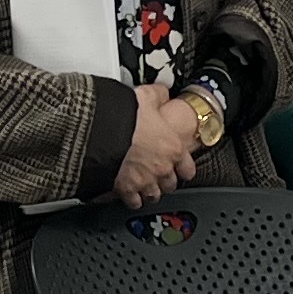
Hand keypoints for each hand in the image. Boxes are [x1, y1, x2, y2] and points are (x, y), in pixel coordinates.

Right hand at [111, 81, 199, 209]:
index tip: (180, 169)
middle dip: (165, 181)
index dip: (183, 169)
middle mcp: (162, 167)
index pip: (188, 167)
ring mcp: (145, 180)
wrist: (104, 131)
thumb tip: (162, 92)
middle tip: (158, 176)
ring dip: (150, 192)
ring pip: (154, 195)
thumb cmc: (126, 116)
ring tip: (144, 187)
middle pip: (170, 184)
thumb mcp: (147, 96)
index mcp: (172, 147)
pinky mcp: (126, 189)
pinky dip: (131, 200)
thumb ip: (158, 96)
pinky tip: (127, 196)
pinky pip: (133, 202)